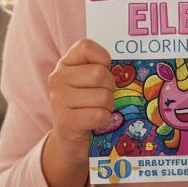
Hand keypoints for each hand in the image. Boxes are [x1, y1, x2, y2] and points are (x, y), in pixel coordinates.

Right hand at [47, 39, 114, 165]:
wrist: (69, 141)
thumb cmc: (86, 106)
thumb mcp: (88, 83)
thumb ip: (100, 68)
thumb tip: (130, 60)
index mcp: (64, 64)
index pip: (85, 46)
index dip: (102, 58)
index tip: (104, 70)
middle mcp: (57, 79)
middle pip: (99, 73)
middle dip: (110, 88)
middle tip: (103, 97)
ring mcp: (59, 100)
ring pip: (102, 96)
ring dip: (108, 106)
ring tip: (99, 111)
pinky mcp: (65, 122)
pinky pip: (99, 115)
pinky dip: (105, 120)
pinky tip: (97, 123)